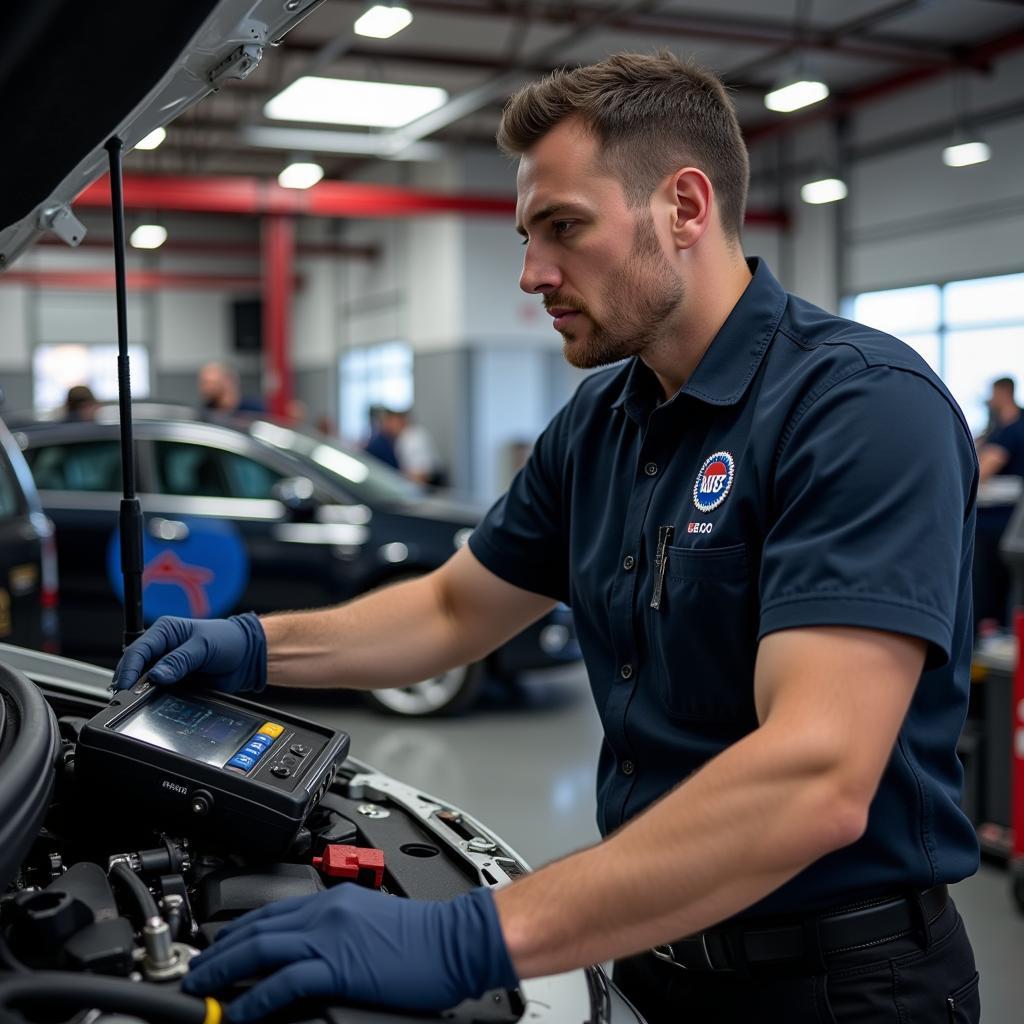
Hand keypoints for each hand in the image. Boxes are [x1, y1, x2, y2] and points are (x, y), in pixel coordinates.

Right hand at [111, 613, 266, 692]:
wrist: (246, 656)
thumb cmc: (228, 640)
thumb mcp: (203, 646)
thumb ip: (180, 660)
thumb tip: (157, 675)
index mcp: (164, 631)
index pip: (138, 649)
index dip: (129, 668)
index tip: (126, 685)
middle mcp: (161, 649)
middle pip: (135, 667)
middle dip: (129, 683)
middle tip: (127, 699)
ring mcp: (166, 667)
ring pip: (143, 682)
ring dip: (140, 693)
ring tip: (137, 704)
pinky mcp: (174, 683)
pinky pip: (158, 693)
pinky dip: (153, 700)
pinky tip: (152, 705)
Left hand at [180, 884, 517, 1021]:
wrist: (454, 940)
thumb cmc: (424, 937)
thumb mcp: (372, 923)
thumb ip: (339, 930)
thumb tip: (311, 953)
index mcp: (334, 900)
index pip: (272, 911)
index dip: (237, 931)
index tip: (217, 947)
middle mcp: (326, 912)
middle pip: (257, 927)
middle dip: (218, 951)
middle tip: (193, 972)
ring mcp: (331, 937)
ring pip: (262, 948)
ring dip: (223, 970)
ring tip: (200, 991)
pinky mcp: (339, 966)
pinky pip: (284, 982)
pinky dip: (254, 998)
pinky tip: (237, 1012)